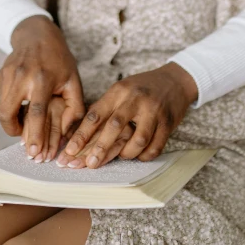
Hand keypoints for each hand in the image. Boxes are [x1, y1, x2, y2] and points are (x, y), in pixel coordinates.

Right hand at [0, 16, 84, 159]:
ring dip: (11, 120)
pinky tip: (22, 105)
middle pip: (7, 112)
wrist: (37, 34)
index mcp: (42, 79)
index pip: (35, 112)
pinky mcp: (1, 74)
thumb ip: (75, 107)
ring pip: (2, 108)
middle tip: (23, 140)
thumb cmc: (59, 59)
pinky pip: (2, 99)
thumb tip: (69, 134)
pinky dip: (10, 107)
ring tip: (25, 122)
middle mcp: (22, 76)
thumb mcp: (73, 80)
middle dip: (12, 131)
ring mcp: (8, 74)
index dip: (34, 134)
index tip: (32, 152)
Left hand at [57, 62, 196, 168]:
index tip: (69, 151)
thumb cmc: (141, 89)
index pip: (96, 114)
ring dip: (127, 153)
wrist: (174, 80)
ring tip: (121, 156)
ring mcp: (153, 111)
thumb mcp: (120, 91)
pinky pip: (155, 147)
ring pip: (137, 140)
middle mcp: (135, 99)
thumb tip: (80, 136)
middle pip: (114, 126)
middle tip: (89, 164)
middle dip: (100, 148)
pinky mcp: (168, 122)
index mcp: (119, 91)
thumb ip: (104, 110)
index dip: (81, 135)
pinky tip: (139, 155)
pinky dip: (145, 156)